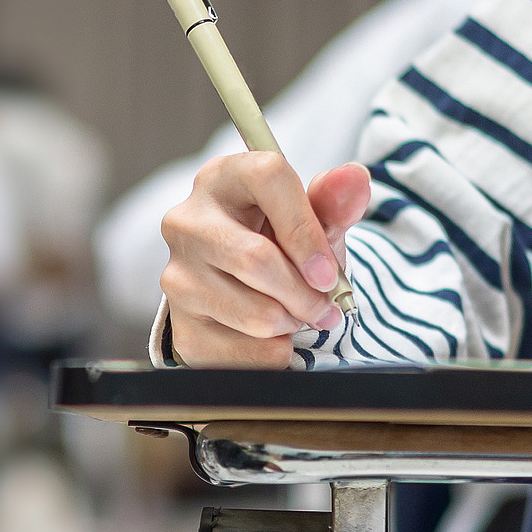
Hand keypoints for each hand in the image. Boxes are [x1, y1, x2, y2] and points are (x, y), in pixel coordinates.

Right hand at [160, 154, 370, 368]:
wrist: (247, 289)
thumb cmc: (283, 242)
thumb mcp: (314, 219)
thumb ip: (336, 200)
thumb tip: (354, 178)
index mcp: (224, 178)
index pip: (267, 179)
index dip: (306, 228)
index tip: (328, 271)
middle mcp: (187, 221)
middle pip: (254, 259)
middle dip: (305, 293)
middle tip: (326, 307)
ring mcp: (177, 275)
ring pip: (254, 313)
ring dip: (292, 323)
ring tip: (296, 314)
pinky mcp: (180, 325)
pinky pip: (241, 353)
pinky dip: (273, 353)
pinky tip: (273, 336)